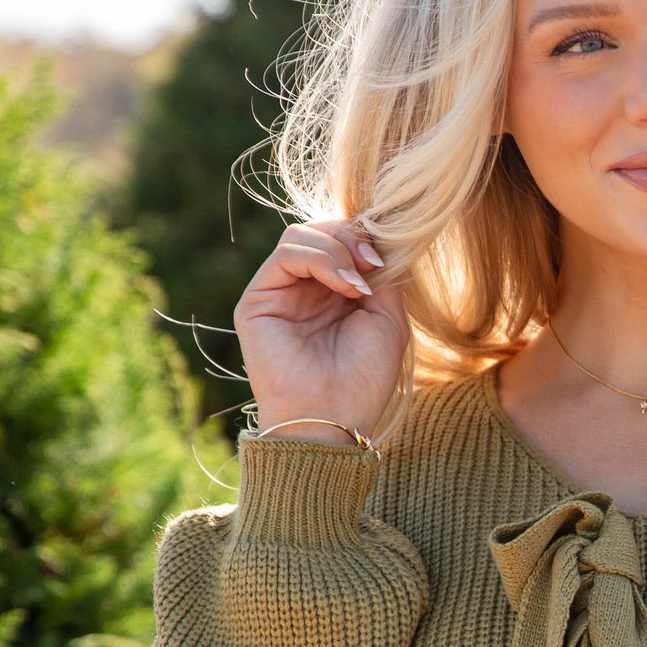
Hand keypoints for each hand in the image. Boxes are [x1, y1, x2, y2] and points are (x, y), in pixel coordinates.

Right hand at [235, 218, 408, 443]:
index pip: (342, 241)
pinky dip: (320, 259)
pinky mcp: (258, 301)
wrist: (334, 416)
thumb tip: (374, 240)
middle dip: (351, 237)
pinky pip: (285, 254)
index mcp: (334, 294)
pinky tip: (344, 285)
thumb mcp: (388, 319)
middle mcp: (305, 291)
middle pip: (320, 231)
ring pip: (301, 235)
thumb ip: (382, 275)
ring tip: (357, 284)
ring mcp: (280, 294)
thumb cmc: (364, 378)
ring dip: (337, 249)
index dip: (364, 238)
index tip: (385, 262)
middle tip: (373, 265)